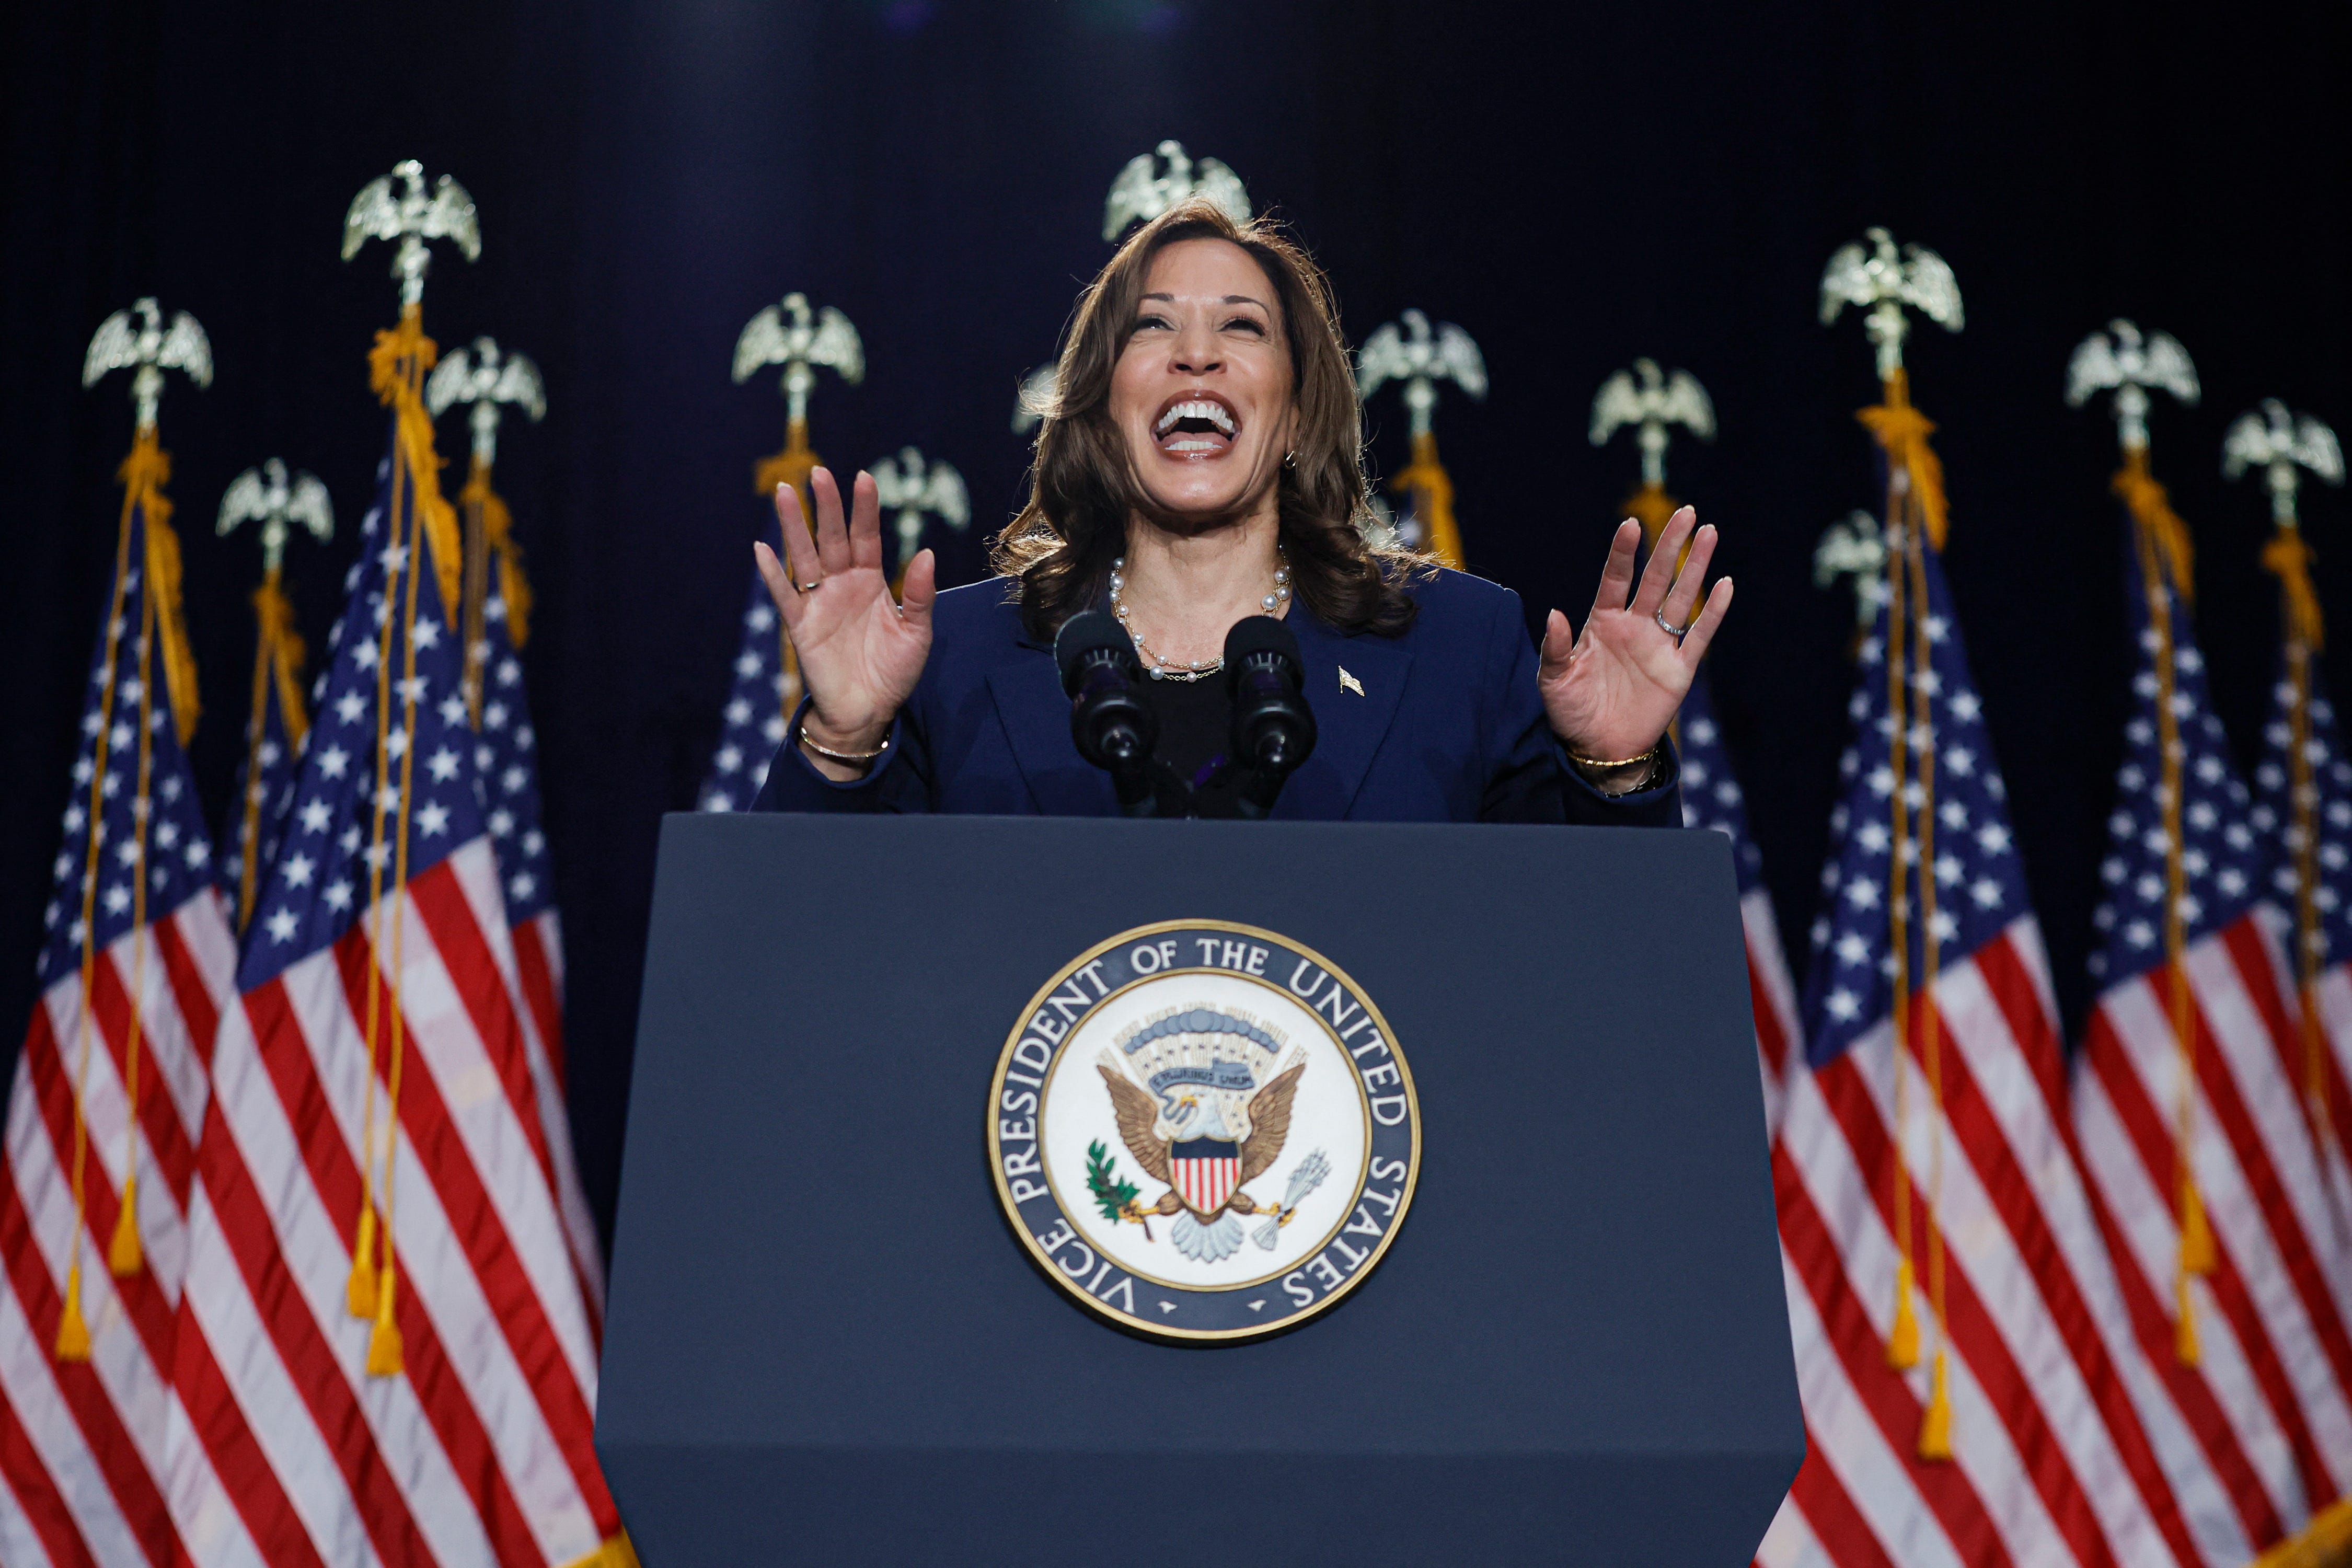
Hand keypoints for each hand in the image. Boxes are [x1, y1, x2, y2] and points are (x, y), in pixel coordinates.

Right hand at [751, 467, 935, 759]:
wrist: (868, 712)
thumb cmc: (893, 672)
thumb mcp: (917, 633)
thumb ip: (921, 596)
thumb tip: (927, 554)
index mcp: (871, 581)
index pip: (866, 537)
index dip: (864, 509)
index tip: (864, 478)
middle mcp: (842, 585)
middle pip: (832, 538)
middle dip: (826, 506)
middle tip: (818, 472)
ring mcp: (819, 602)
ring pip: (804, 556)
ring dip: (794, 526)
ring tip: (785, 492)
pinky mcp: (801, 626)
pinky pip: (785, 595)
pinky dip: (772, 574)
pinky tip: (762, 549)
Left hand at [1538, 506, 1732, 764]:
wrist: (1598, 749)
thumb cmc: (1570, 712)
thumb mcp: (1553, 680)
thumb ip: (1556, 647)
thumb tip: (1554, 613)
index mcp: (1602, 623)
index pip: (1615, 579)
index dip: (1624, 553)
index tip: (1631, 524)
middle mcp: (1634, 626)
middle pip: (1655, 578)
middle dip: (1670, 545)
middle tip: (1687, 512)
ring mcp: (1658, 645)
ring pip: (1680, 598)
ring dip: (1695, 567)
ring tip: (1709, 532)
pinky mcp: (1678, 670)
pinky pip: (1699, 636)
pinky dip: (1712, 612)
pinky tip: (1724, 584)